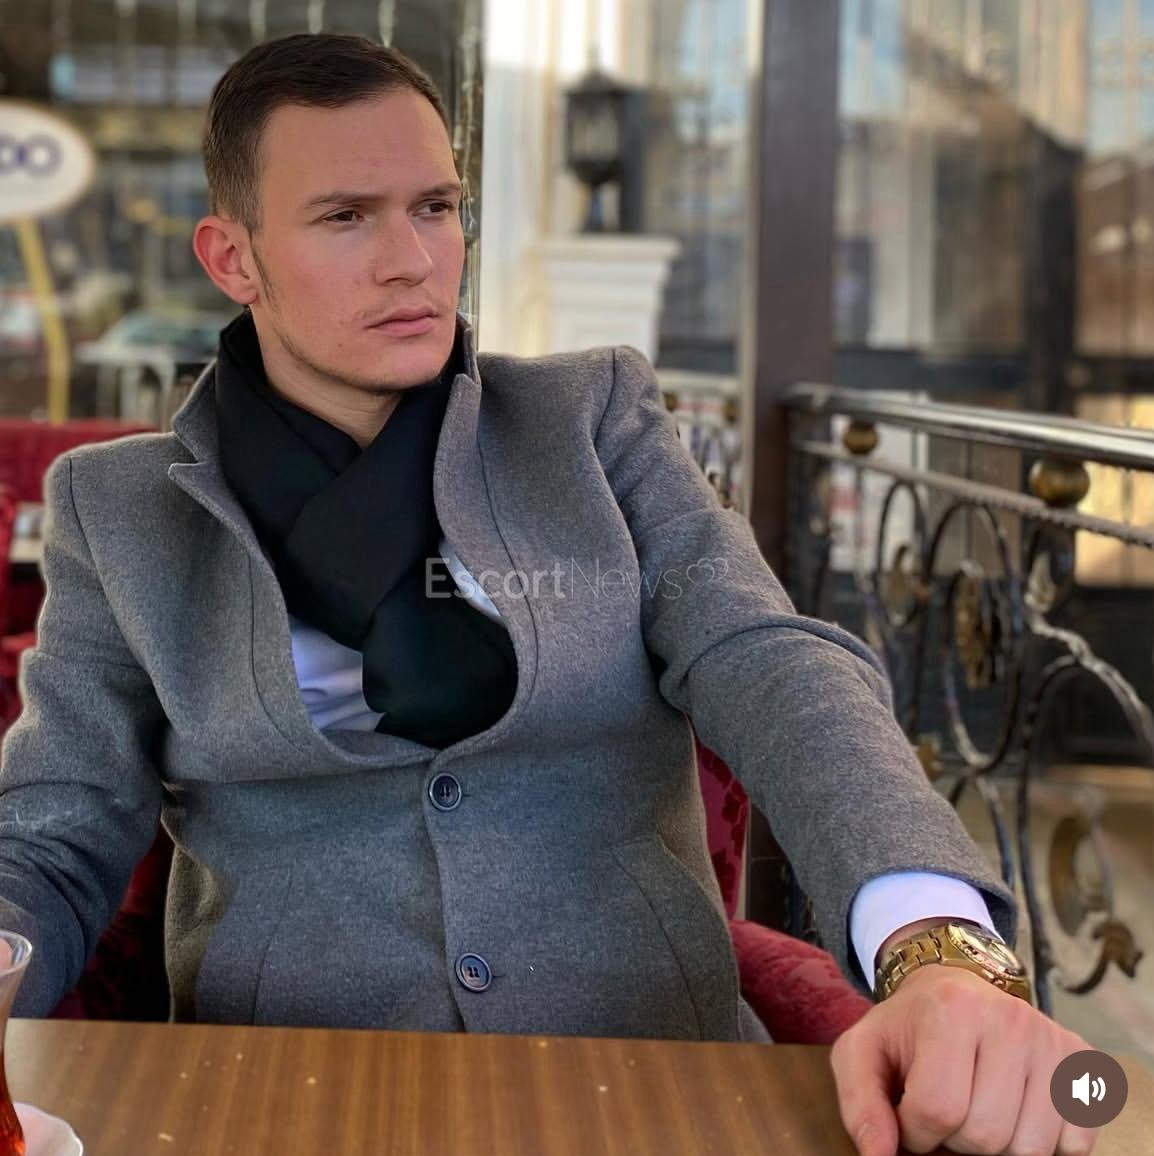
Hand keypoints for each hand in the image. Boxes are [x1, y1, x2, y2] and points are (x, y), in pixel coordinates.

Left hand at [830, 964, 1098, 1154]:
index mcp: (951, 1009)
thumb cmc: (906, 1031)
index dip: (916, 1132)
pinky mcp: (1079, 1061)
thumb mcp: (862, 1054)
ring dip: (996, 1146)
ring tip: (976, 1110)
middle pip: (986, 1133)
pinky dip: (1041, 1145)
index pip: (937, 1110)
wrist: (951, 992)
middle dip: (955, 1140)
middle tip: (945, 1112)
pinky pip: (1073, 1145)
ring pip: (1029, 1148)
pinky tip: (1013, 1113)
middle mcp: (1009, 1018)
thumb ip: (860, 1104)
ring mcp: (1050, 1039)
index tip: (909, 1114)